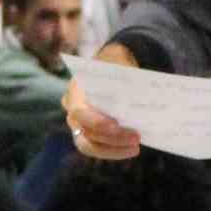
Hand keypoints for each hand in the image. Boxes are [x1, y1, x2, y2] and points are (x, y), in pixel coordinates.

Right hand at [65, 44, 143, 159]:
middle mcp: (72, 110)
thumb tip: (137, 95)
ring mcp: (78, 125)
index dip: (97, 122)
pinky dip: (114, 151)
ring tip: (135, 147)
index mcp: (75, 90)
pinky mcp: (88, 134)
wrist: (110, 66)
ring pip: (89, 146)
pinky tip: (131, 148)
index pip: (80, 112)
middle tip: (136, 138)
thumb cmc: (114, 62)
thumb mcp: (119, 59)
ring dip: (113, 149)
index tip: (117, 125)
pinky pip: (97, 149)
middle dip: (112, 138)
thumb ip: (125, 73)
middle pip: (86, 132)